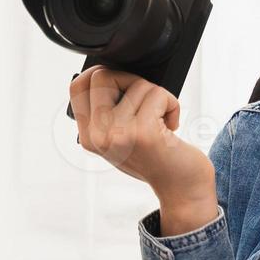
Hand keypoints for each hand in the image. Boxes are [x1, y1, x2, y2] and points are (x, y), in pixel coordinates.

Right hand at [68, 66, 216, 228]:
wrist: (182, 189)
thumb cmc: (158, 157)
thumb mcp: (123, 135)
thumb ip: (110, 110)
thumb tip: (113, 70)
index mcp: (88, 136)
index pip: (77, 86)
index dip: (99, 73)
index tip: (122, 81)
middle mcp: (97, 136)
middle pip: (103, 76)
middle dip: (132, 80)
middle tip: (149, 102)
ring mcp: (118, 134)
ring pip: (138, 84)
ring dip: (159, 97)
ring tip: (163, 121)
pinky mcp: (143, 133)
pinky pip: (158, 94)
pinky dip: (172, 104)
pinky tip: (173, 125)